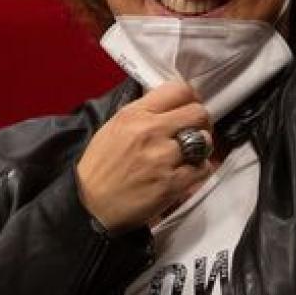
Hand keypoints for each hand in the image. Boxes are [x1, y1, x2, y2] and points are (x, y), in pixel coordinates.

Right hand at [75, 81, 214, 230]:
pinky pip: (203, 168)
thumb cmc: (100, 167)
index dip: (191, 98)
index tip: (190, 107)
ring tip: (189, 155)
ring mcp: (163, 157)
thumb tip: (169, 106)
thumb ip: (143, 113)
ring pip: (204, 141)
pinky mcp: (172, 183)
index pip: (179, 90)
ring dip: (201, 148)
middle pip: (198, 113)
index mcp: (135, 114)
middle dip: (201, 122)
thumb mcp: (114, 127)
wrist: (91, 204)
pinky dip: (199, 170)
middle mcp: (151, 131)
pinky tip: (186, 172)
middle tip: (195, 131)